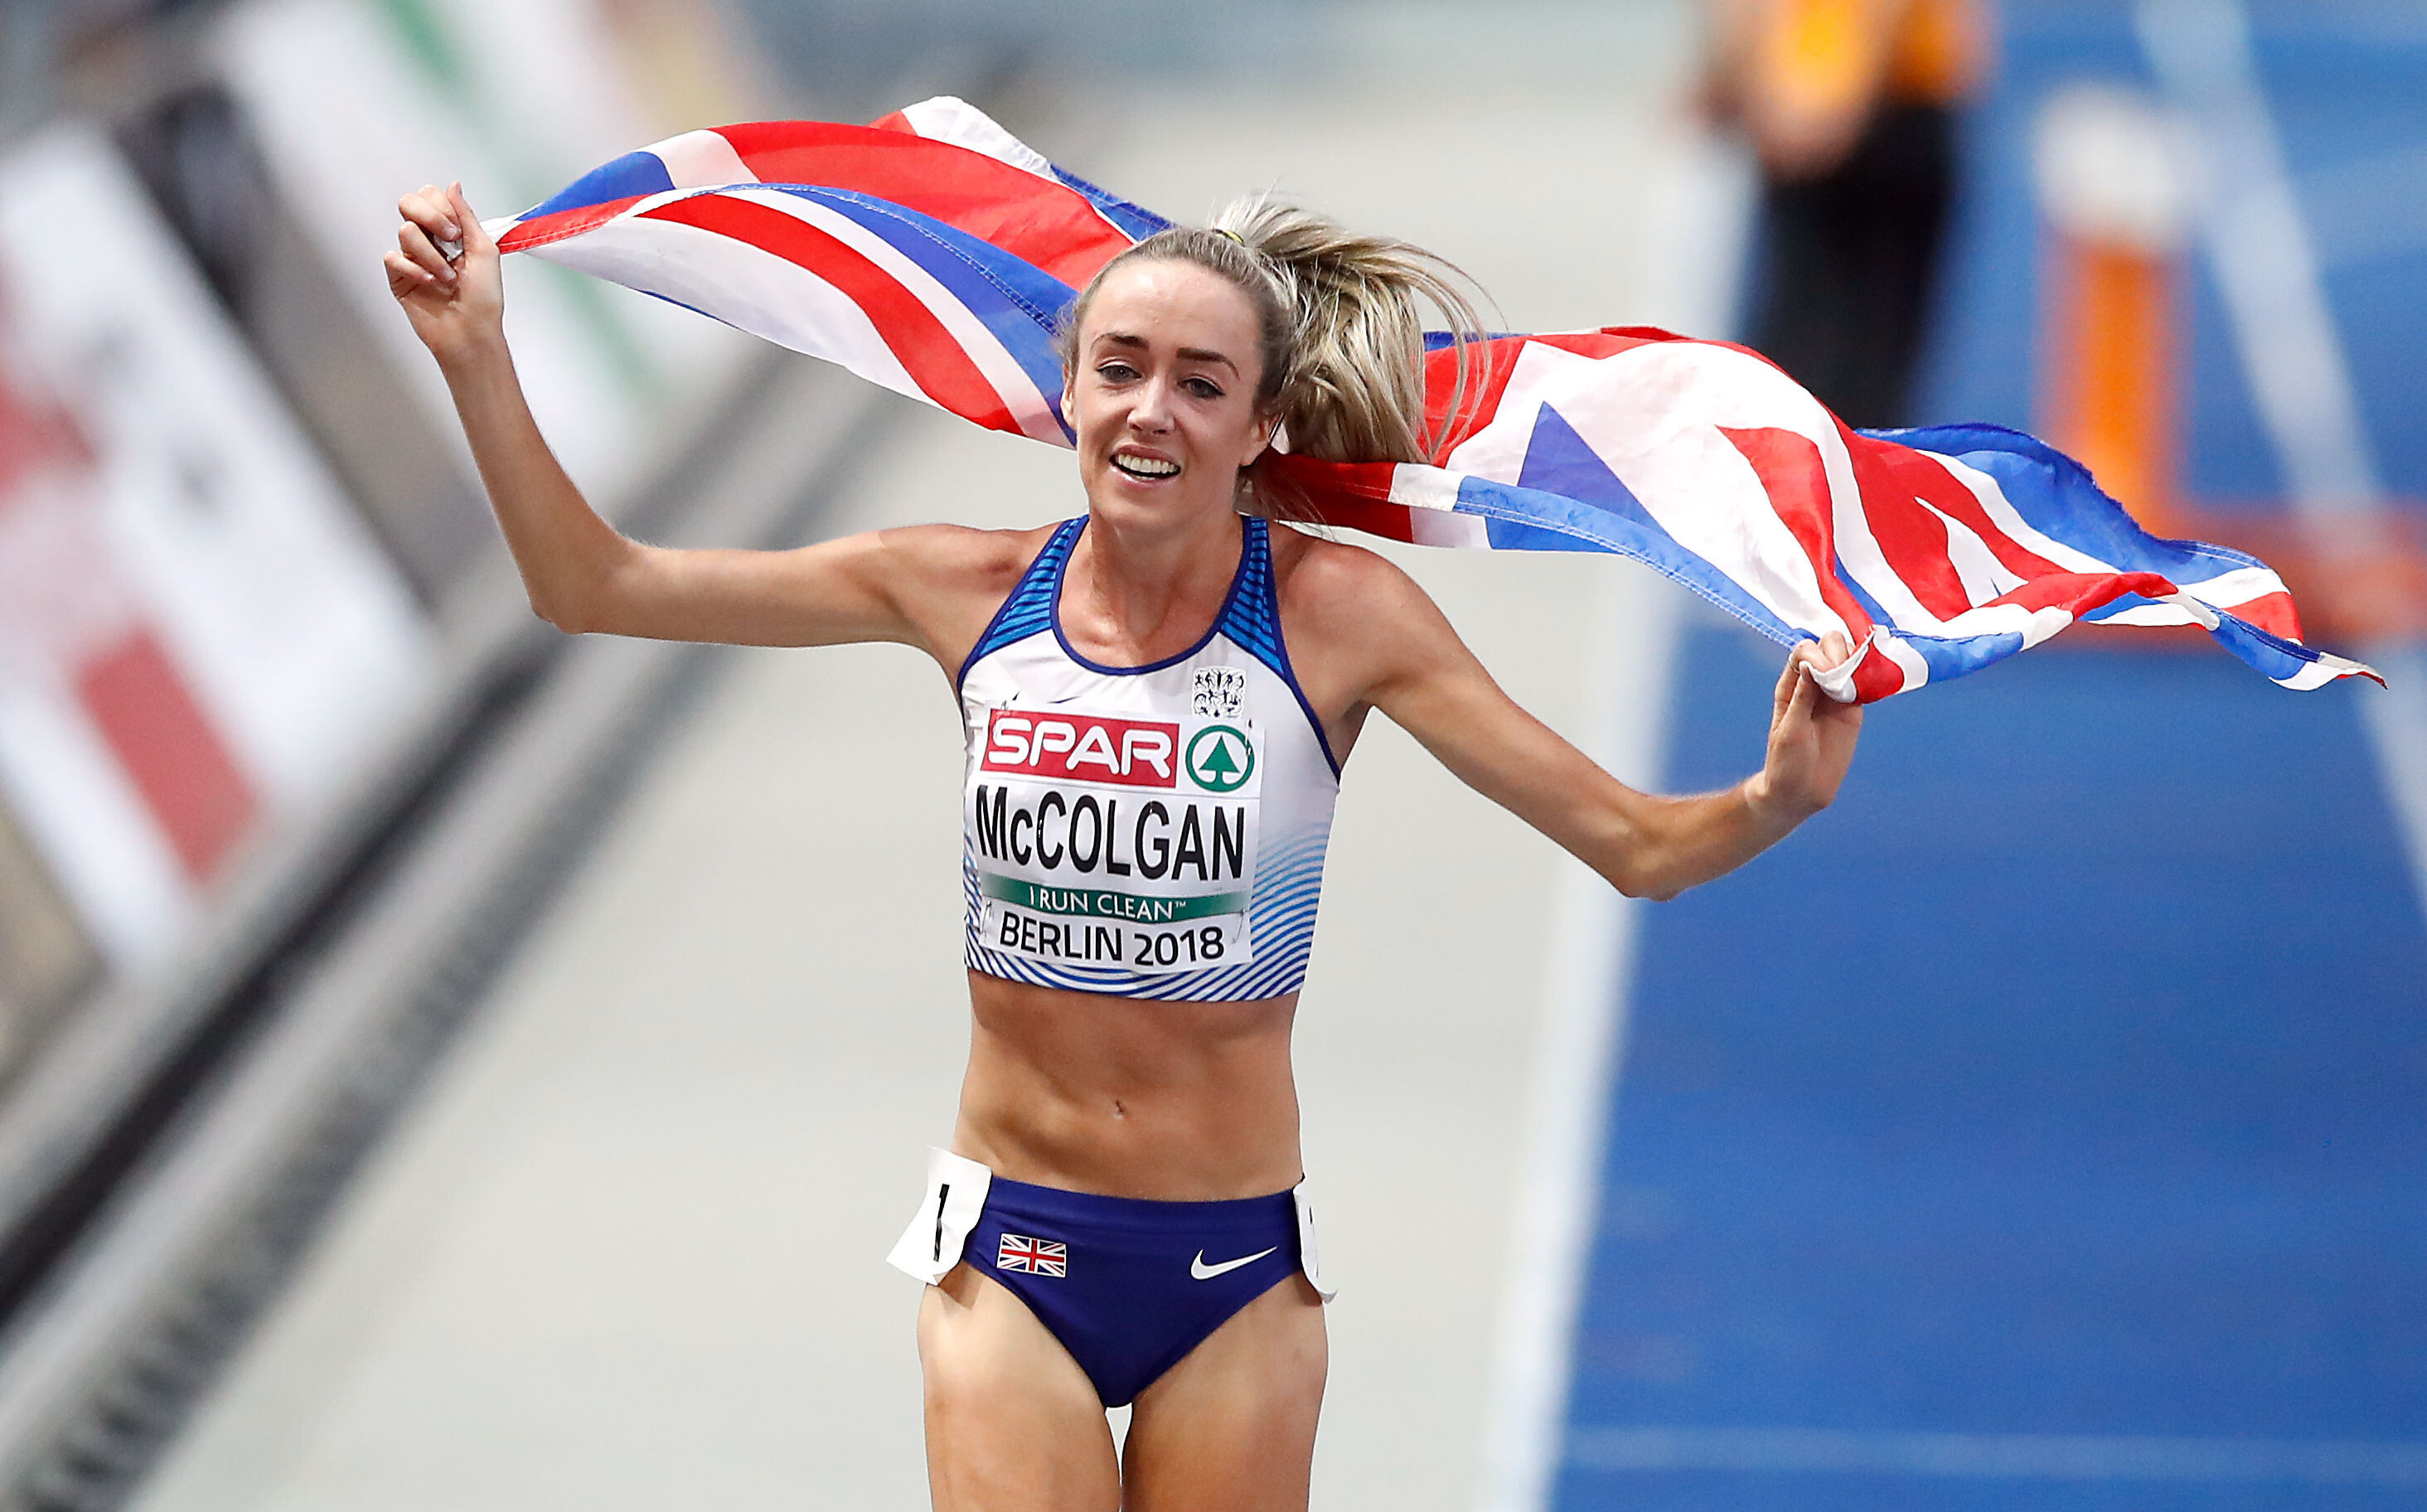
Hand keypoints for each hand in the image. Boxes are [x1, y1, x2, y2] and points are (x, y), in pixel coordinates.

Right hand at [385, 182, 503, 366]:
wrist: (471, 332)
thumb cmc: (483, 299)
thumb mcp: (485, 250)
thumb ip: (466, 216)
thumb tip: (453, 185)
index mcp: (450, 232)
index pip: (430, 197)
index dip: (441, 206)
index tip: (457, 229)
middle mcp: (429, 241)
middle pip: (409, 203)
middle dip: (431, 217)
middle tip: (450, 239)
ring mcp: (412, 258)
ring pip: (406, 231)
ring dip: (432, 256)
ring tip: (447, 277)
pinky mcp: (399, 277)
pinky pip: (393, 258)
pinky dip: (415, 270)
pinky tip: (430, 284)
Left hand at [1747, 630, 1862, 824]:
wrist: (1801, 791)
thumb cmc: (1785, 763)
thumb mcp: (1790, 731)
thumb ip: (1802, 698)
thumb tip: (1811, 665)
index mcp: (1791, 686)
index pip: (1804, 652)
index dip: (1816, 654)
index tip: (1824, 673)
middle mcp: (1813, 684)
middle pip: (1828, 647)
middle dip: (1838, 652)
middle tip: (1841, 678)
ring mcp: (1834, 694)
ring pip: (1848, 660)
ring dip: (1856, 661)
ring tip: (1856, 683)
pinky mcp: (1852, 709)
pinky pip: (1864, 683)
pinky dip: (1870, 677)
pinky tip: (1873, 683)